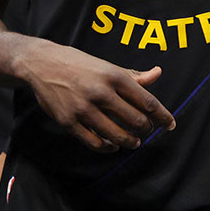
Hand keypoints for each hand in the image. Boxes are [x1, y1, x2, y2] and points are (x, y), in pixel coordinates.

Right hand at [19, 42, 174, 152]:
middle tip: (146, 130)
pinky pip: (95, 143)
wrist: (39, 63)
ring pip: (117, 135)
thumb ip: (132, 75)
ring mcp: (83, 108)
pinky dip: (108, 147)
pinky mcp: (68, 121)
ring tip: (132, 141)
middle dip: (146, 129)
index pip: (147, 101)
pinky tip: (111, 145)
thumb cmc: (76, 63)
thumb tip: (157, 73)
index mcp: (112, 75)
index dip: (162, 116)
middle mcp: (100, 92)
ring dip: (130, 141)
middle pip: (136, 120)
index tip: (170, 124)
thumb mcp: (105, 65)